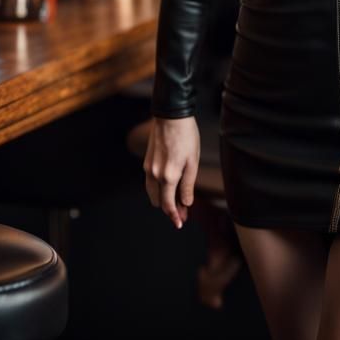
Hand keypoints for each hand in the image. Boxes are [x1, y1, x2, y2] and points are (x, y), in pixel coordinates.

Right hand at [144, 115, 199, 229]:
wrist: (171, 116)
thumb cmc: (186, 137)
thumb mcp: (193, 162)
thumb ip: (188, 185)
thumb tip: (186, 203)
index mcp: (168, 177)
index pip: (168, 204)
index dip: (174, 216)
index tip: (180, 223)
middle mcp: (154, 175)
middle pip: (158, 201)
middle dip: (169, 208)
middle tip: (183, 211)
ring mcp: (148, 168)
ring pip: (152, 193)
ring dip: (163, 199)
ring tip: (177, 200)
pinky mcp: (147, 161)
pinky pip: (150, 182)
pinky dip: (159, 188)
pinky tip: (170, 186)